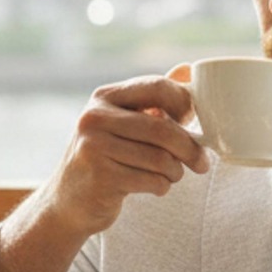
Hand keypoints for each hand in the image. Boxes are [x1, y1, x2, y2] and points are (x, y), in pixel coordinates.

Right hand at [47, 70, 209, 238]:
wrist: (69, 202)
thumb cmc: (106, 158)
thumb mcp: (123, 123)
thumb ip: (153, 98)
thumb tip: (187, 69)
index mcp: (104, 97)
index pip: (157, 87)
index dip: (184, 103)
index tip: (194, 121)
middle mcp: (95, 118)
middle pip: (162, 128)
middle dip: (190, 148)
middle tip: (202, 162)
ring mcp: (94, 147)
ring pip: (160, 158)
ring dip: (176, 171)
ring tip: (172, 175)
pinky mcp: (100, 178)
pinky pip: (151, 181)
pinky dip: (162, 186)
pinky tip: (155, 186)